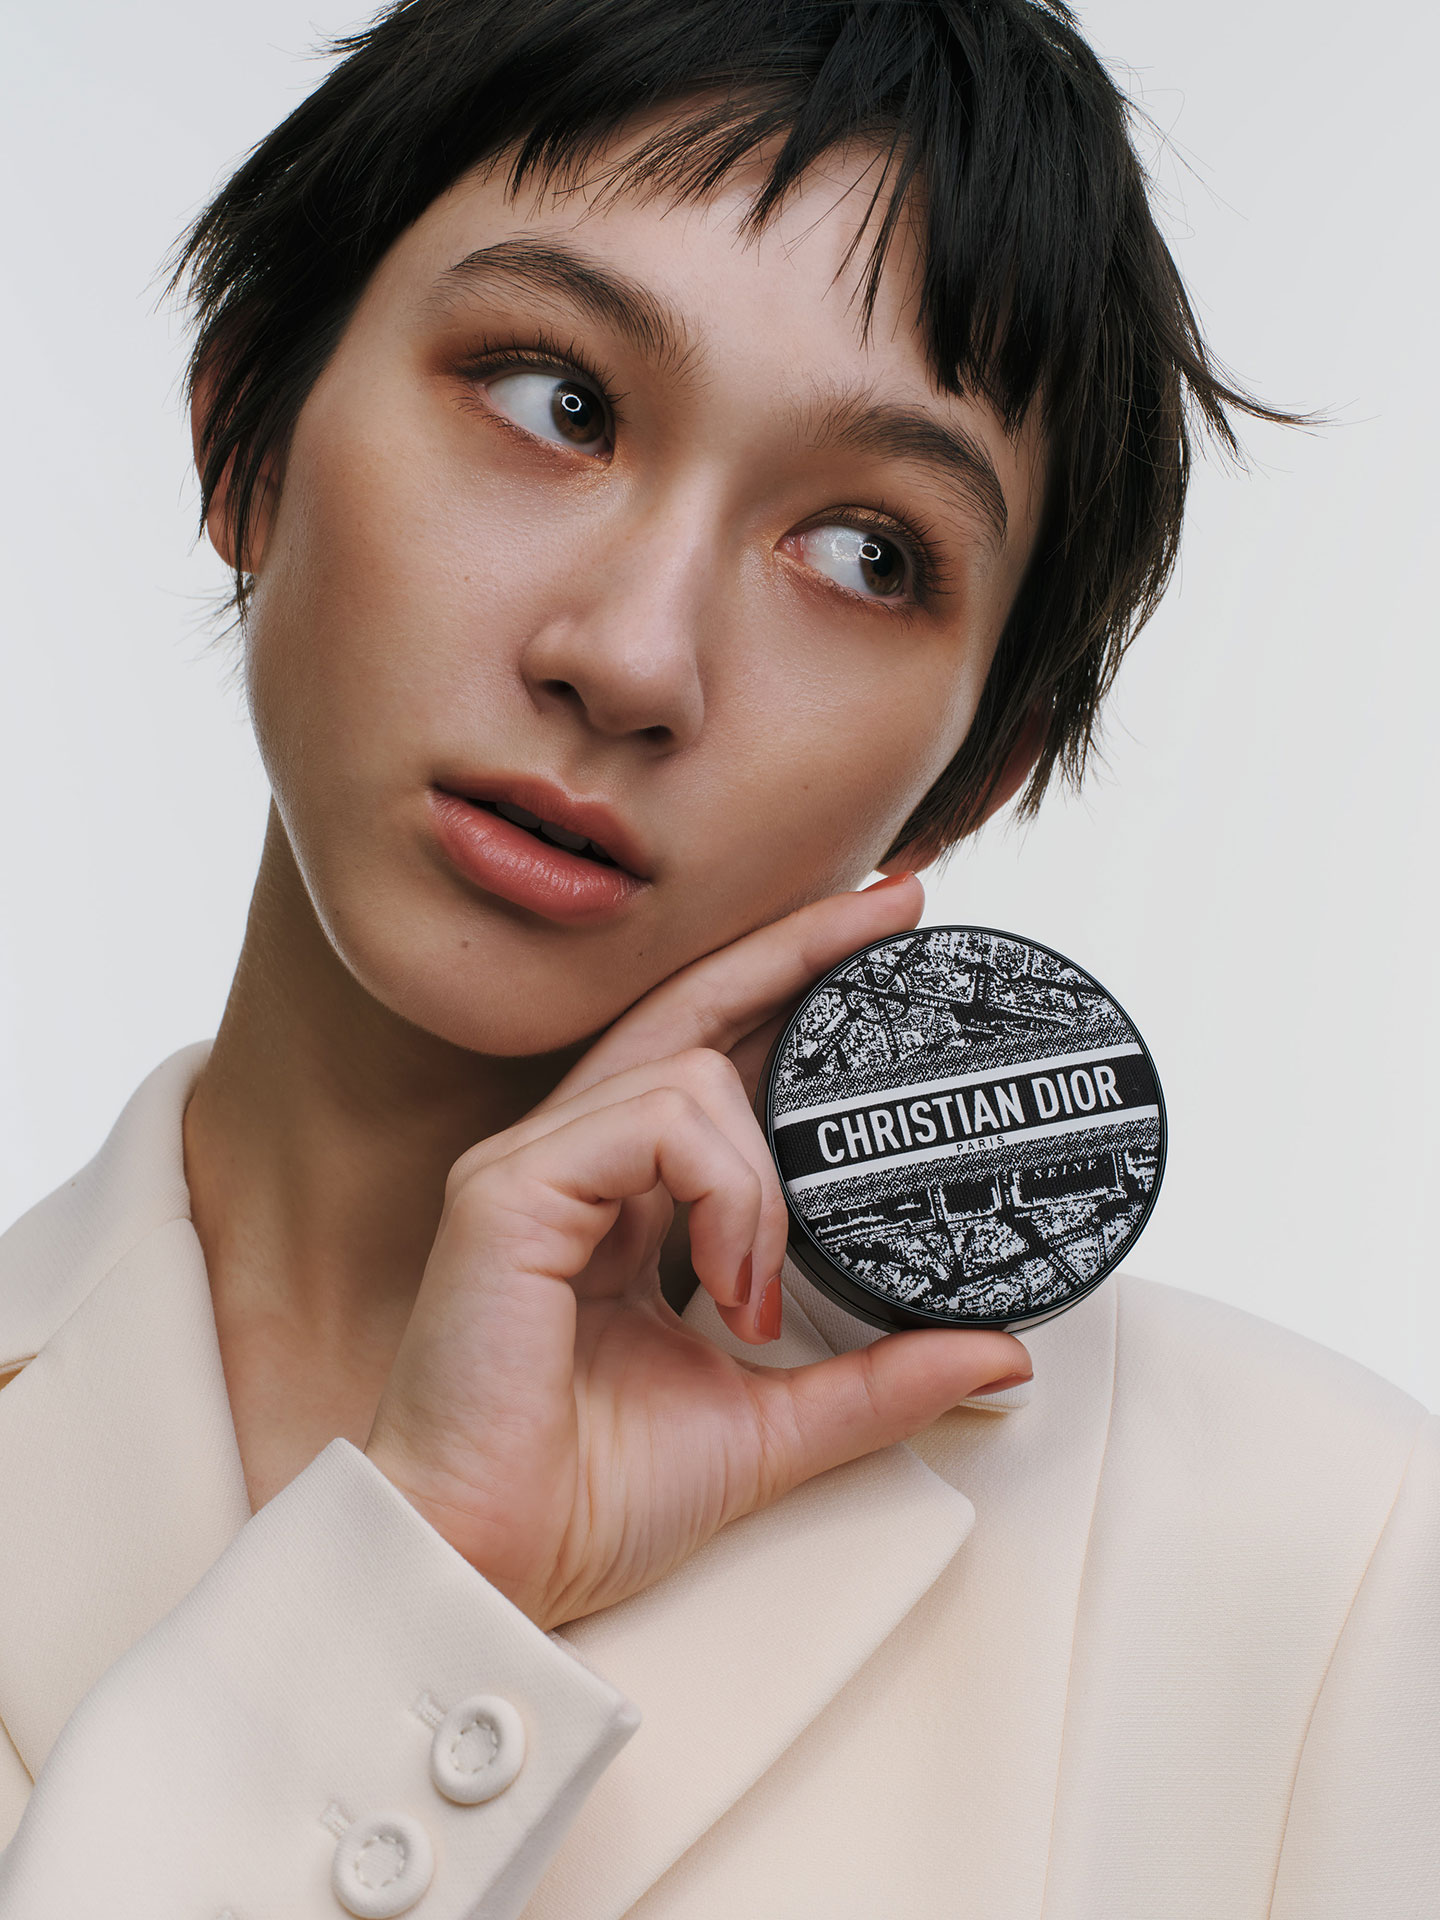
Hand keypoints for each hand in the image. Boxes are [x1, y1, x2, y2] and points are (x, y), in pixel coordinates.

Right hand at [364, 876, 1029, 1629]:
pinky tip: (732, 1282)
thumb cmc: (592, 1496)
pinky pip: (650, 1124)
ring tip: (764, 1284)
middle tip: (898, 905)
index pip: (712, 1058)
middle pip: (692, 1009)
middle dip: (798, 950)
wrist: (499, 1568)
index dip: (790, 994)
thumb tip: (998, 1351)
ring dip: (766, 1175)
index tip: (883, 951)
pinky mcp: (507, 1191)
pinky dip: (722, 1193)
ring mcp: (532, 1165)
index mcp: (622, 1200)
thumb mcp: (772, 1426)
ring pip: (687, 1070)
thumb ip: (877, 1379)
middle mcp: (572, 1161)